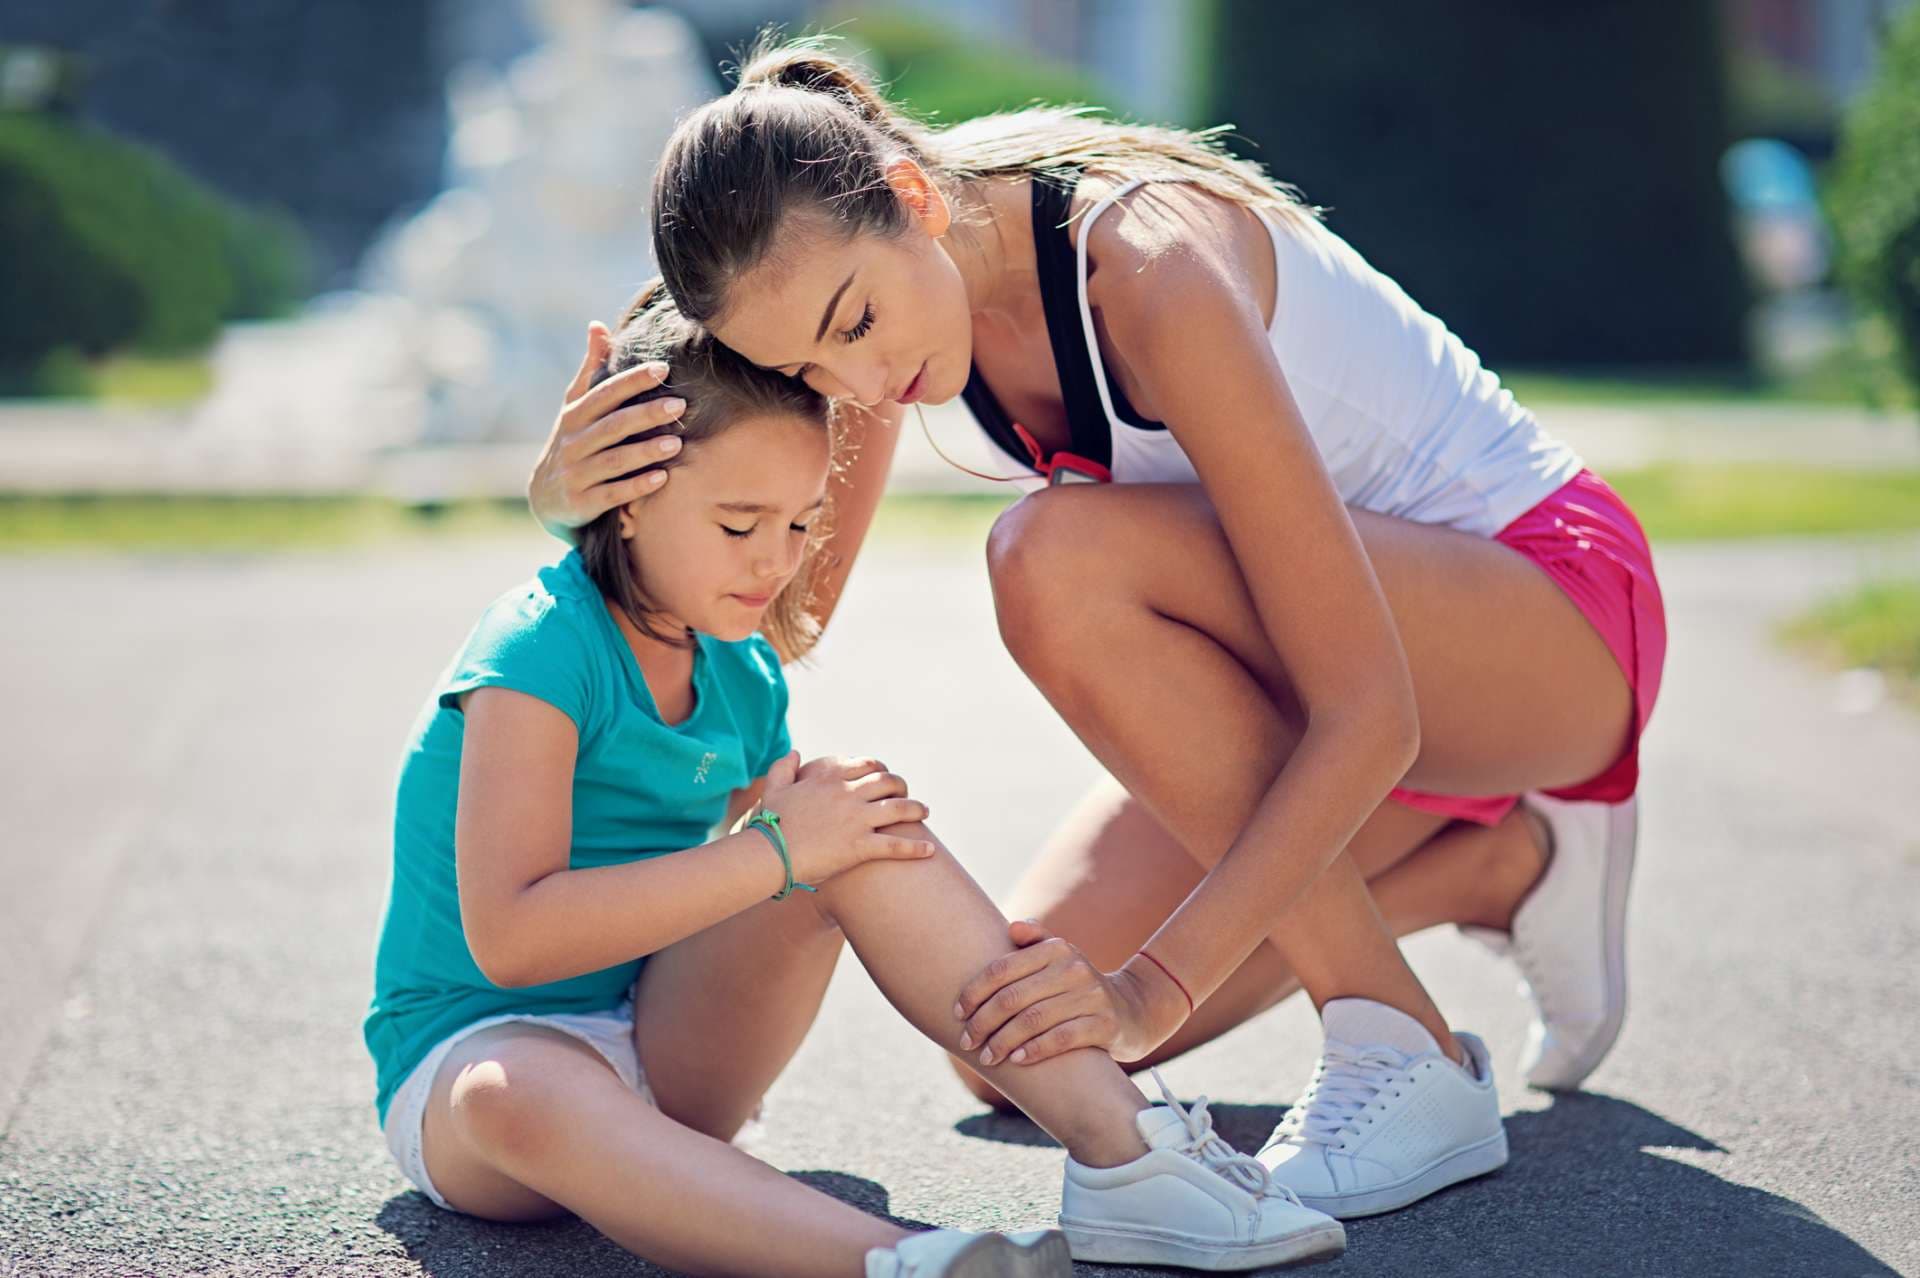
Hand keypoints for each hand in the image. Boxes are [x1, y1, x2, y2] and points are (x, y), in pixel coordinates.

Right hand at [527, 322, 688, 540]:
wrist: (545, 498)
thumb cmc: (573, 443)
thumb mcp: (575, 407)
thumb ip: (590, 370)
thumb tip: (597, 325)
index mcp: (574, 416)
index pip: (605, 393)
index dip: (633, 381)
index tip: (663, 369)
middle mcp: (573, 444)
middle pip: (613, 425)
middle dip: (646, 414)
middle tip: (681, 405)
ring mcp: (576, 474)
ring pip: (615, 460)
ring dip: (646, 452)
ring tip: (677, 443)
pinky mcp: (583, 503)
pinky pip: (613, 494)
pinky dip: (637, 486)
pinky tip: (662, 478)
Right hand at [755, 753, 934, 885]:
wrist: (768, 853)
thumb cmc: (769, 822)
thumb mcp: (774, 788)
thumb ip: (783, 766)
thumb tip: (794, 752)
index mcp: (830, 777)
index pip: (867, 765)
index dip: (881, 769)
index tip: (885, 778)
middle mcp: (848, 793)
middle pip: (888, 782)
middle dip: (901, 786)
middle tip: (906, 795)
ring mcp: (857, 819)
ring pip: (899, 808)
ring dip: (916, 809)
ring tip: (925, 812)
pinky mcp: (860, 846)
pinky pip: (896, 845)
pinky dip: (916, 848)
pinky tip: (930, 850)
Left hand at [953, 921, 1188, 1067]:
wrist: (1132, 1010)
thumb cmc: (1078, 986)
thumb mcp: (1059, 959)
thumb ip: (1033, 941)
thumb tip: (1012, 927)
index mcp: (1055, 949)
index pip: (1002, 968)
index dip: (974, 992)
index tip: (957, 1013)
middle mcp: (1073, 968)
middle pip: (1013, 998)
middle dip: (983, 1022)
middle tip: (967, 1041)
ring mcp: (1091, 996)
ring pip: (1033, 1021)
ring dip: (1002, 1041)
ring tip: (986, 1056)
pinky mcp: (1104, 1024)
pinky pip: (1061, 1038)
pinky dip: (1034, 1049)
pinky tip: (1016, 1059)